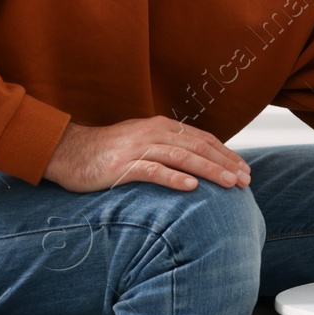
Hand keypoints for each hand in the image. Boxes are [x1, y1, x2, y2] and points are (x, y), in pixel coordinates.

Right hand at [44, 117, 251, 192]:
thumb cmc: (108, 151)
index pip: (203, 139)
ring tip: (230, 183)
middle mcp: (154, 133)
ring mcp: (138, 148)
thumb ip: (168, 146)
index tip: (245, 169)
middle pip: (199, 148)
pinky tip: (192, 187)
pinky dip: (174, 178)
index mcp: (162, 126)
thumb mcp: (143, 141)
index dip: (227, 154)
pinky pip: (152, 171)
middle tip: (246, 180)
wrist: (67, 151)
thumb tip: (199, 161)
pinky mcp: (122, 166)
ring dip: (210, 171)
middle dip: (226, 164)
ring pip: (182, 157)